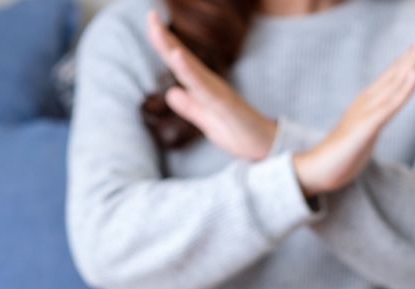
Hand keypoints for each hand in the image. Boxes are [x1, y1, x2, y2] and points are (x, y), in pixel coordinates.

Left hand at [146, 11, 276, 160]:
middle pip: (182, 58)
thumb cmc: (239, 133)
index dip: (163, 43)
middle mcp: (210, 84)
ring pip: (190, 68)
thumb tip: (171, 93)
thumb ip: (189, 107)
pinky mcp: (224, 103)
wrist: (264, 146)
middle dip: (164, 37)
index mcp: (203, 88)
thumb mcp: (206, 121)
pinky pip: (204, 85)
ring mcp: (218, 92)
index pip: (179, 63)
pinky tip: (177, 57)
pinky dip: (189, 71)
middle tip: (150, 14)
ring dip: (173, 48)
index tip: (151, 21)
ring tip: (157, 29)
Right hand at [294, 27, 414, 196]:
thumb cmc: (342, 154)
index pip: (394, 76)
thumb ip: (374, 121)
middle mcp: (367, 101)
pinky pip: (388, 106)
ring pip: (393, 83)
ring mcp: (365, 113)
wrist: (316, 170)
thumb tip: (384, 113)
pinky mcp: (365, 128)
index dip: (411, 57)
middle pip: (395, 72)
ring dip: (411, 62)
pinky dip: (403, 90)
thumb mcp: (365, 133)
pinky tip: (414, 74)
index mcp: (368, 103)